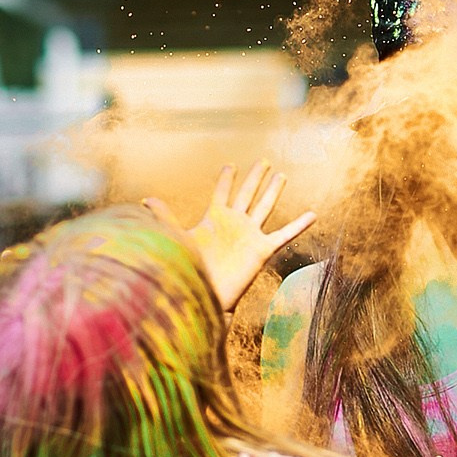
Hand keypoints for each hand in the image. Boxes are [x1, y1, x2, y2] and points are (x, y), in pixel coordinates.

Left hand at [160, 163, 314, 312]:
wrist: (206, 295)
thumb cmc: (190, 269)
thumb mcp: (178, 237)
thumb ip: (165, 217)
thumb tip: (144, 199)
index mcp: (214, 218)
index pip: (222, 192)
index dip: (225, 179)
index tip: (229, 165)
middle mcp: (234, 223)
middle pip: (247, 193)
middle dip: (255, 177)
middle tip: (263, 161)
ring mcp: (250, 235)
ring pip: (265, 207)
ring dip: (273, 191)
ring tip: (282, 176)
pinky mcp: (262, 249)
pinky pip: (284, 234)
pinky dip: (299, 225)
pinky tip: (313, 214)